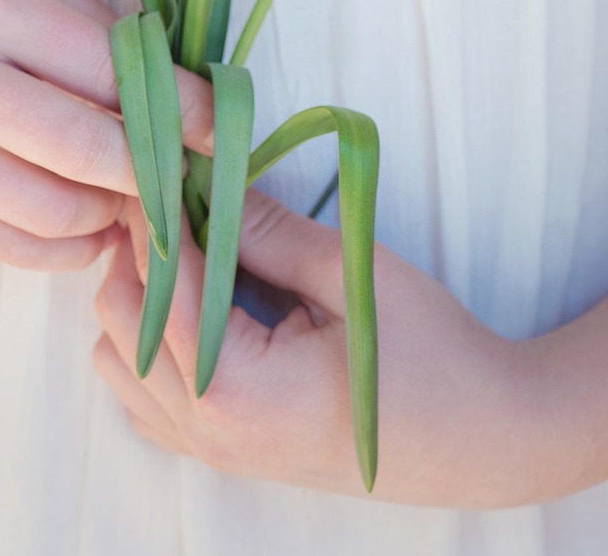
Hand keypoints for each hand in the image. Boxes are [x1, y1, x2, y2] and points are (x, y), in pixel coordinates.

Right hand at [0, 0, 211, 269]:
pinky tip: (93, 225)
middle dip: (155, 170)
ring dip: (116, 213)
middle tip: (186, 170)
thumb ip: (96, 31)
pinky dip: (69, 247)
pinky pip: (9, 247)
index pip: (109, 73)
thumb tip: (177, 96)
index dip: (181, 107)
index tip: (219, 128)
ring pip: (55, 213)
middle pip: (88, 153)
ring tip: (136, 194)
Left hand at [94, 192, 542, 507]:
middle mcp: (207, 430)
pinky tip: (206, 303)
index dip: (153, 213)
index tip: (162, 157)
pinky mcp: (227, 450)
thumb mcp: (351, 276)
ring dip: (141, 296)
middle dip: (140, 250)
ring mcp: (212, 450)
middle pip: (120, 321)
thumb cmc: (433, 357)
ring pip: (120, 360)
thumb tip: (205, 175)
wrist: (487, 439)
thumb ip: (266, 230)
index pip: (158, 285)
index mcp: (235, 391)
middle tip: (180, 192)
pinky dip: (155, 342)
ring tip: (195, 245)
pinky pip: (149, 395)